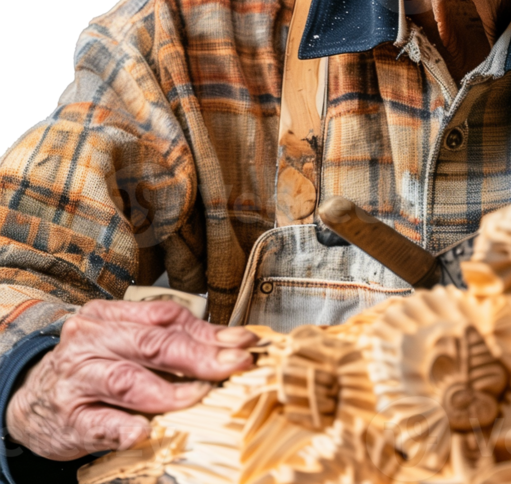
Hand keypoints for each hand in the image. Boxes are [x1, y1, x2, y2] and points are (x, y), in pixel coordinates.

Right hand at [5, 299, 257, 460]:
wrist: (28, 403)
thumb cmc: (92, 368)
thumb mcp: (126, 343)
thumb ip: (173, 339)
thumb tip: (233, 342)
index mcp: (108, 316)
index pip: (166, 317)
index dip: (209, 330)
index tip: (244, 342)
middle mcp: (90, 341)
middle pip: (152, 344)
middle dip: (200, 356)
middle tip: (235, 365)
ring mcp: (76, 380)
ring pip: (127, 380)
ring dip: (169, 391)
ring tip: (200, 396)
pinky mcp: (68, 420)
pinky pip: (99, 423)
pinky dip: (124, 428)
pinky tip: (145, 432)